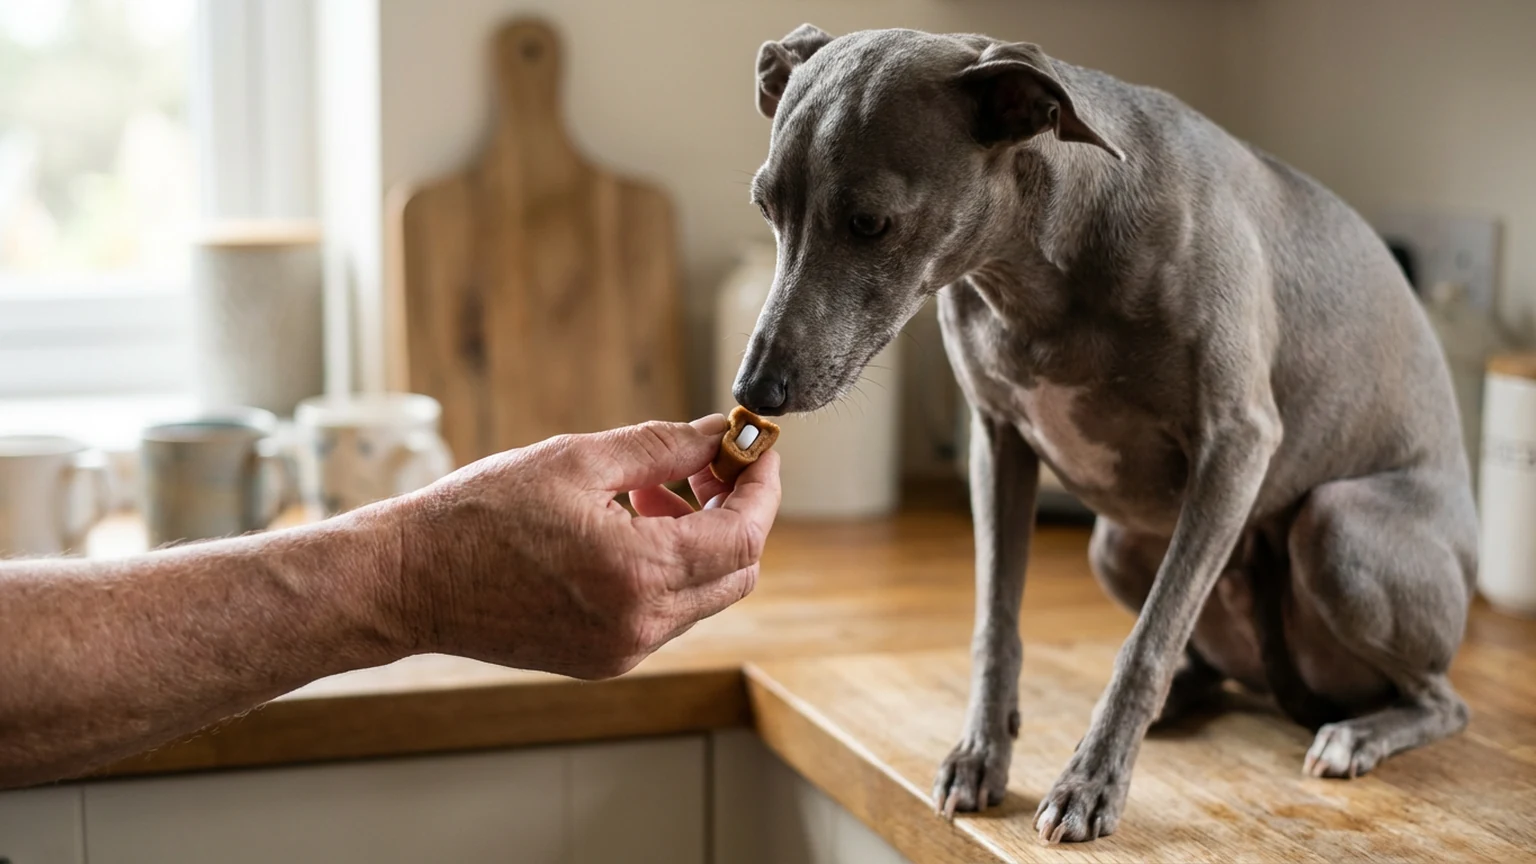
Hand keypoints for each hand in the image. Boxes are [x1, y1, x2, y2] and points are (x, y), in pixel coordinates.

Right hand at [384, 415, 780, 677]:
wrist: (410, 581)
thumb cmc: (479, 515)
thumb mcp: (577, 459)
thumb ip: (662, 448)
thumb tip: (717, 436)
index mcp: (638, 572)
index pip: (744, 537)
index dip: (762, 489)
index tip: (756, 452)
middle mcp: (640, 624)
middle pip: (736, 572)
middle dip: (737, 513)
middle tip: (707, 466)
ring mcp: (623, 650)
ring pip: (704, 595)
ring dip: (699, 540)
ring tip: (650, 491)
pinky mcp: (604, 660)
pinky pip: (666, 614)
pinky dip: (667, 568)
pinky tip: (627, 528)